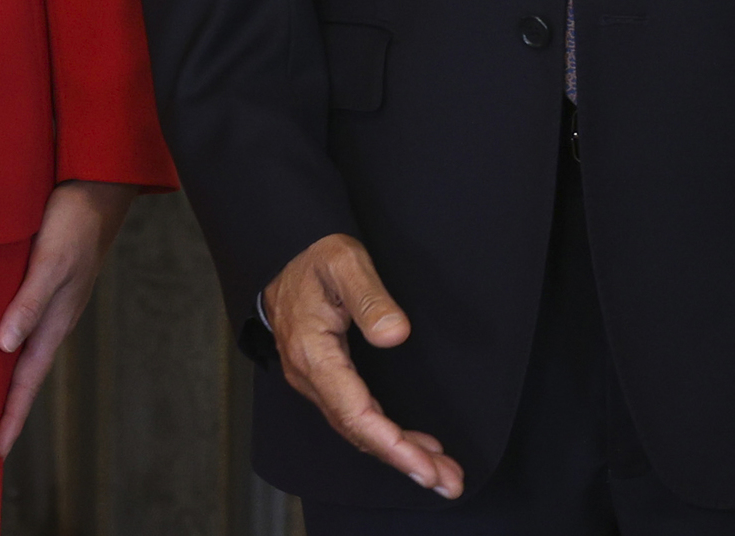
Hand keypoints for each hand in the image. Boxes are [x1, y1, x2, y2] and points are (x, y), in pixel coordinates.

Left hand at [0, 181, 137, 455]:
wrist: (97, 187)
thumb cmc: (74, 223)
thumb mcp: (51, 262)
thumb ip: (29, 302)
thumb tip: (4, 345)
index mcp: (55, 321)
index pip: (28, 380)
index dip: (12, 414)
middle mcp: (53, 317)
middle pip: (26, 372)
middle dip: (10, 407)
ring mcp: (52, 301)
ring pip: (24, 349)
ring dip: (7, 376)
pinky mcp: (46, 282)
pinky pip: (22, 322)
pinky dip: (9, 340)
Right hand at [264, 234, 463, 498]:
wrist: (286, 252)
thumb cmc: (316, 257)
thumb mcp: (345, 262)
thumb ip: (370, 297)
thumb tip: (396, 334)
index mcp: (313, 352)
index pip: (354, 413)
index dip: (391, 443)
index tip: (424, 464)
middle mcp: (310, 374)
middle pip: (358, 431)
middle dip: (404, 460)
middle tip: (448, 480)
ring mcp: (315, 379)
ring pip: (357, 429)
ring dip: (398, 453)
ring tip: (441, 472)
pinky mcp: (324, 378)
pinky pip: (354, 416)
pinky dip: (385, 437)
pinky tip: (412, 446)